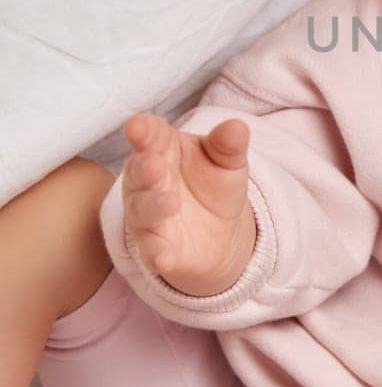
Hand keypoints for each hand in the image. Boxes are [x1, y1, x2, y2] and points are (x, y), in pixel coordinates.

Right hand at [121, 112, 256, 297]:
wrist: (220, 233)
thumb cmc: (213, 184)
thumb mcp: (227, 161)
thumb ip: (228, 145)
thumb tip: (236, 126)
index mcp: (161, 148)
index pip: (149, 134)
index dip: (143, 129)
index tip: (139, 126)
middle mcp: (146, 180)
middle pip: (139, 170)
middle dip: (145, 167)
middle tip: (155, 163)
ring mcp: (147, 215)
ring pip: (143, 209)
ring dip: (153, 206)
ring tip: (170, 202)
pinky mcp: (155, 247)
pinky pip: (152, 251)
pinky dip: (157, 255)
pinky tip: (163, 259)